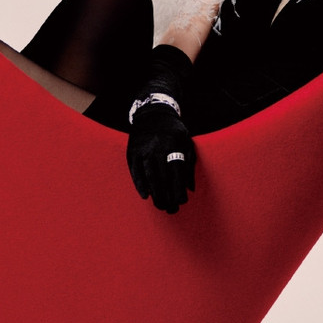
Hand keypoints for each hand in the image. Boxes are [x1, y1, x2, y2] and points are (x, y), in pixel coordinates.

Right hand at [125, 44, 194, 212]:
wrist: (152, 112)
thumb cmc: (174, 131)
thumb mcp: (186, 142)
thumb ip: (189, 164)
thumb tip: (190, 188)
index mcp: (173, 144)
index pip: (176, 172)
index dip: (179, 188)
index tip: (182, 201)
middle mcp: (157, 147)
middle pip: (162, 177)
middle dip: (167, 196)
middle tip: (171, 209)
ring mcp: (143, 149)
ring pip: (149, 176)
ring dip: (155, 194)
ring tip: (160, 206)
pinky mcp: (132, 152)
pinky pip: (135, 171)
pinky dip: (140, 184)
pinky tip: (145, 195)